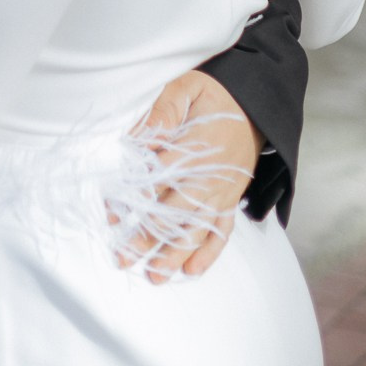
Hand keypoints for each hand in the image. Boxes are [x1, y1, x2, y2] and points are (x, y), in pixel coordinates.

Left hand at [116, 71, 262, 284]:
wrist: (254, 105)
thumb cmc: (212, 95)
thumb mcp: (185, 88)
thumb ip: (163, 110)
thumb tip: (143, 137)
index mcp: (194, 149)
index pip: (157, 181)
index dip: (133, 200)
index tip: (111, 215)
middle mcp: (208, 178)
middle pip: (173, 214)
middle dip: (145, 238)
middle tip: (121, 258)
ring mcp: (221, 193)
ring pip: (196, 230)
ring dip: (174, 255)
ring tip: (153, 276)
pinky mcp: (229, 201)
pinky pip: (221, 232)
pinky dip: (209, 253)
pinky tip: (191, 271)